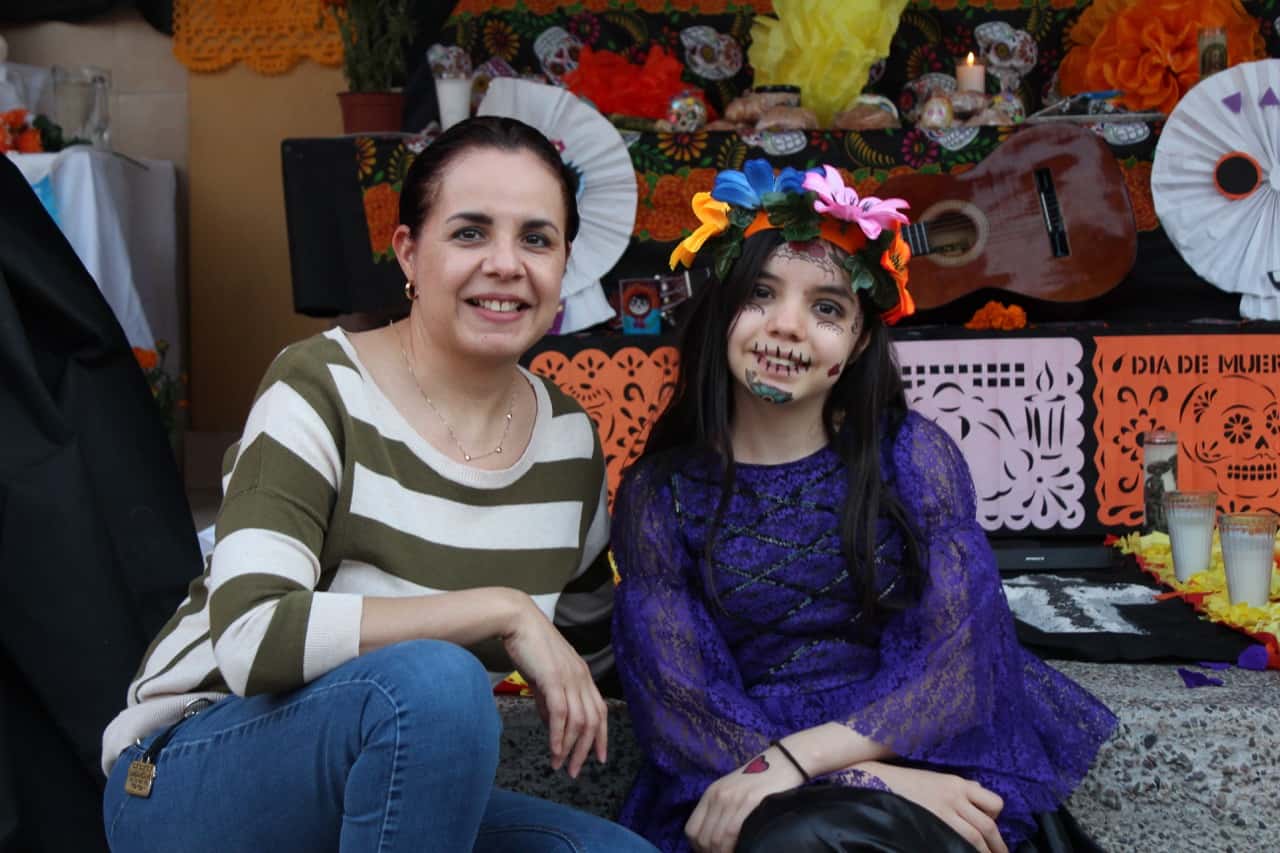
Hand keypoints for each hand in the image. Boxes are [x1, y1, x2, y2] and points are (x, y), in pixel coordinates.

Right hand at [501, 595, 606, 777]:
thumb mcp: (544, 676)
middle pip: (593, 721)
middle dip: (586, 750)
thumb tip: (551, 723)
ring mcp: (569, 677)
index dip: (602, 736)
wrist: (517, 621)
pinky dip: (558, 735)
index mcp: (582, 675)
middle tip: (575, 771)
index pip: (600, 711)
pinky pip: (560, 714)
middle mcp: (581, 677)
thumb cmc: (529, 646)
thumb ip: (548, 700)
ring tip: (561, 766)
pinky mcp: (553, 678)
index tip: (599, 758)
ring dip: (570, 748)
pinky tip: (554, 751)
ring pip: (579, 721)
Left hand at [685, 745, 805, 852]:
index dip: (698, 848)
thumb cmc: (761, 780)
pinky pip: (732, 832)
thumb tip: (715, 840)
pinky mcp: (750, 801)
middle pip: (702, 837)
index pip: (691, 830)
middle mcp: (718, 795)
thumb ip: (721, 810)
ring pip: (716, 838)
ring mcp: (733, 798)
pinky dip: (733, 847)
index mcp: (710, 793)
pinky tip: (743, 849)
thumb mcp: (733, 791)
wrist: (784, 761)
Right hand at [859, 761, 1006, 852]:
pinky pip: (955, 841)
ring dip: (985, 851)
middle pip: (988, 825)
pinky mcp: (931, 825)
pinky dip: (964, 849)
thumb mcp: (938, 778)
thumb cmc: (909, 781)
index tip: (993, 826)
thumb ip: (961, 786)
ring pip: (975, 837)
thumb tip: (978, 792)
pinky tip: (963, 851)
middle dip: (998, 845)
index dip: (997, 817)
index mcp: (958, 783)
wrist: (879, 781)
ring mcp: (943, 813)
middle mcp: (955, 797)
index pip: (993, 802)